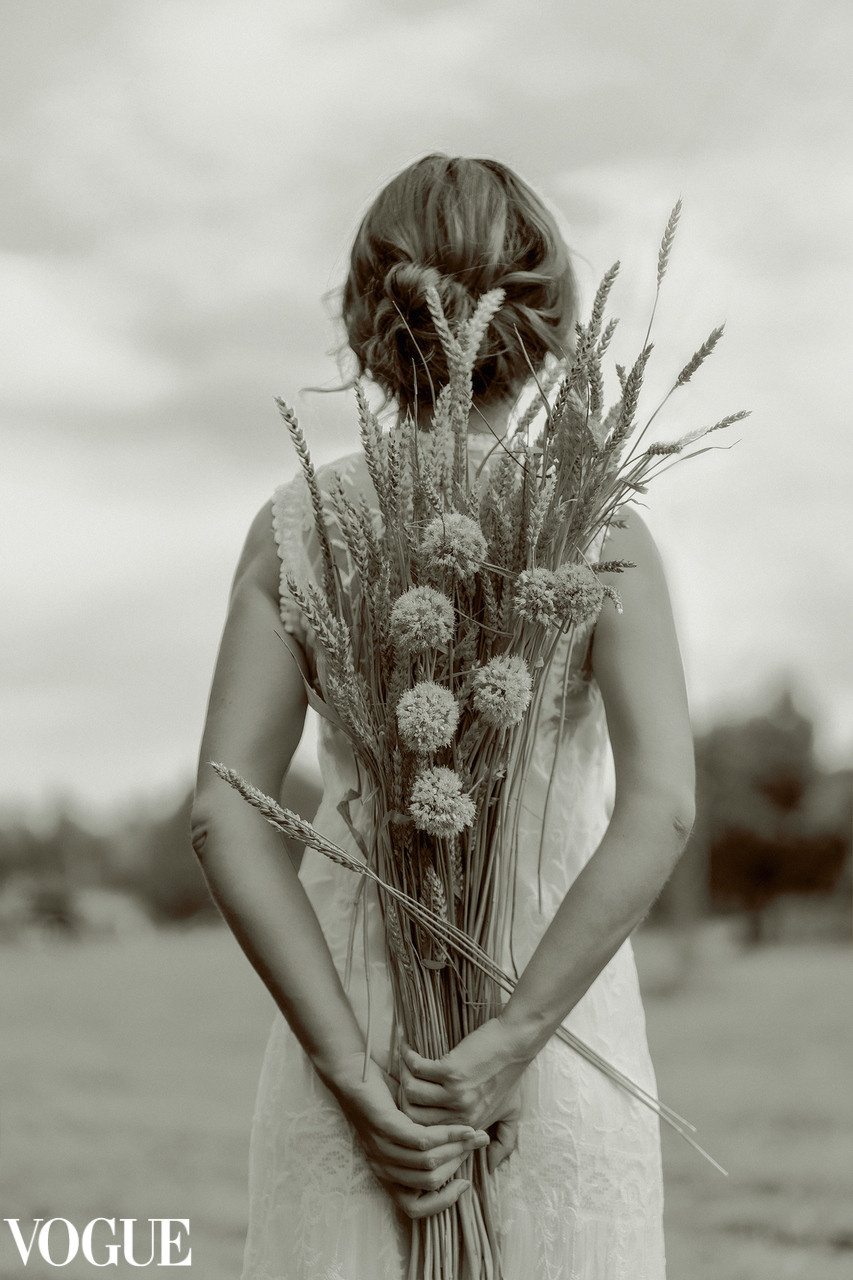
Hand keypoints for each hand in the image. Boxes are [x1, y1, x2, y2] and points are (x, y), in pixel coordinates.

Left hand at [327, 1054, 489, 1218]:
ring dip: (458, 1148)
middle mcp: (382, 1166)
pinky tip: (462, 1126)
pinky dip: (448, 1135)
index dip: (442, 1202)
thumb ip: (426, 1148)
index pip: (414, 1208)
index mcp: (386, 1173)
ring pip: (429, 1162)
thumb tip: (459, 1158)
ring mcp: (382, 1148)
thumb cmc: (383, 1097)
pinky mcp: (385, 1127)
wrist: (352, 1069)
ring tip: (475, 1134)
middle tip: (479, 1144)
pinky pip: (423, 1140)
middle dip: (459, 1164)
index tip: (464, 1183)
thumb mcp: (405, 1128)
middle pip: (429, 1181)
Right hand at [399, 1017, 531, 1172]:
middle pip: (413, 1116)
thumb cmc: (511, 1074)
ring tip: (405, 1065)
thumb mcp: (511, 1112)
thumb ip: (504, 1141)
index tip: (409, 1101)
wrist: (516, 1044)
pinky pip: (418, 1069)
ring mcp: (456, 1094)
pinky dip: (409, 1058)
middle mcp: (462, 1115)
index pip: (427, 1134)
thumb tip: (491, 1166)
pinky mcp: (452, 1071)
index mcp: (470, 1125)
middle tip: (403, 1082)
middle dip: (402, 1098)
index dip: (414, 1119)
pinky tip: (408, 1050)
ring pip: (411, 1093)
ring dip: (404, 1076)